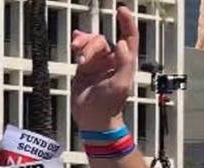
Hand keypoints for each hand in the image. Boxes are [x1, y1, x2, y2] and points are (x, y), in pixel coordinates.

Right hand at [70, 6, 137, 131]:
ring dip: (83, 46)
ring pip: (90, 44)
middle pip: (103, 40)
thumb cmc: (109, 105)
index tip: (121, 10)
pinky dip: (78, 44)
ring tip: (77, 57)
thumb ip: (124, 62)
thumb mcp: (121, 84)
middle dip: (92, 45)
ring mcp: (97, 64)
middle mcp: (111, 60)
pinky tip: (74, 42)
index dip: (126, 22)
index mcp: (124, 62)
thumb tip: (121, 42)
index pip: (129, 37)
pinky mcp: (84, 69)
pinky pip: (81, 51)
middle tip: (82, 58)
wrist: (93, 120)